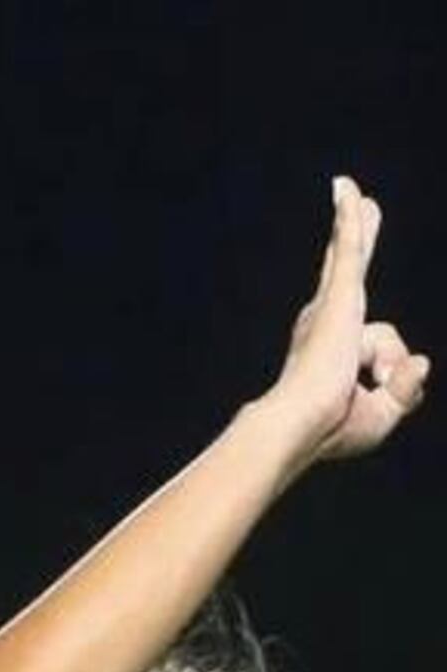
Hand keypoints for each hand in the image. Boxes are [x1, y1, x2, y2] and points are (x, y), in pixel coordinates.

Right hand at [263, 177, 426, 471]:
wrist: (301, 426)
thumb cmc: (330, 431)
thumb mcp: (384, 415)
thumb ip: (406, 388)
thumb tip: (421, 361)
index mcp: (330, 356)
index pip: (375, 343)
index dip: (393, 368)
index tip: (395, 382)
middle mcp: (325, 326)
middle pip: (346, 276)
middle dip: (354, 242)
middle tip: (359, 212)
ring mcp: (331, 308)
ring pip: (351, 254)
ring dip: (354, 222)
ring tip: (349, 188)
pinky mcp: (340, 295)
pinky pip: (347, 246)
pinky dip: (348, 219)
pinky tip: (345, 187)